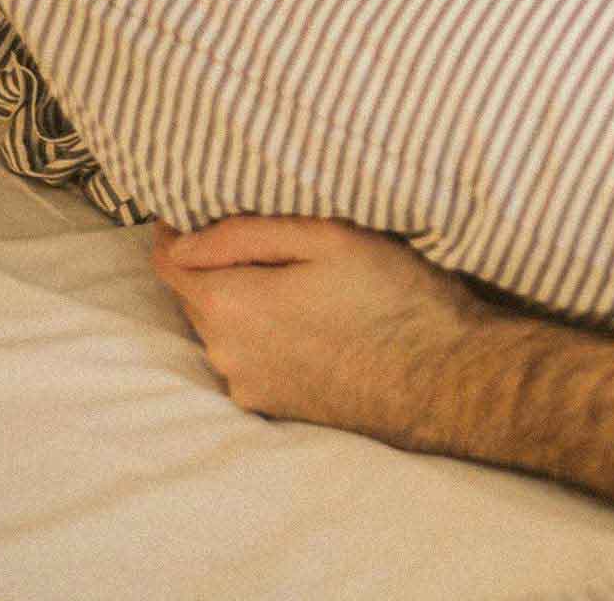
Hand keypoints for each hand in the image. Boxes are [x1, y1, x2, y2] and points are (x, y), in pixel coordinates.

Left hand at [151, 216, 488, 443]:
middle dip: (219, 264)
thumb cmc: (393, 297)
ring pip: (225, 328)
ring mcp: (248, 385)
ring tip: (301, 284)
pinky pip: (250, 358)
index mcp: (229, 304)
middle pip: (196, 294)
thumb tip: (181, 237)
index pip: (168, 259)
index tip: (205, 207)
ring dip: (246, 302)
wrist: (445, 379)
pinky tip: (313, 324)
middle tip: (274, 242)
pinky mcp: (274, 407)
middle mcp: (225, 352)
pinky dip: (266, 337)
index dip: (179, 228)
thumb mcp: (326, 237)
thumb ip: (242, 233)